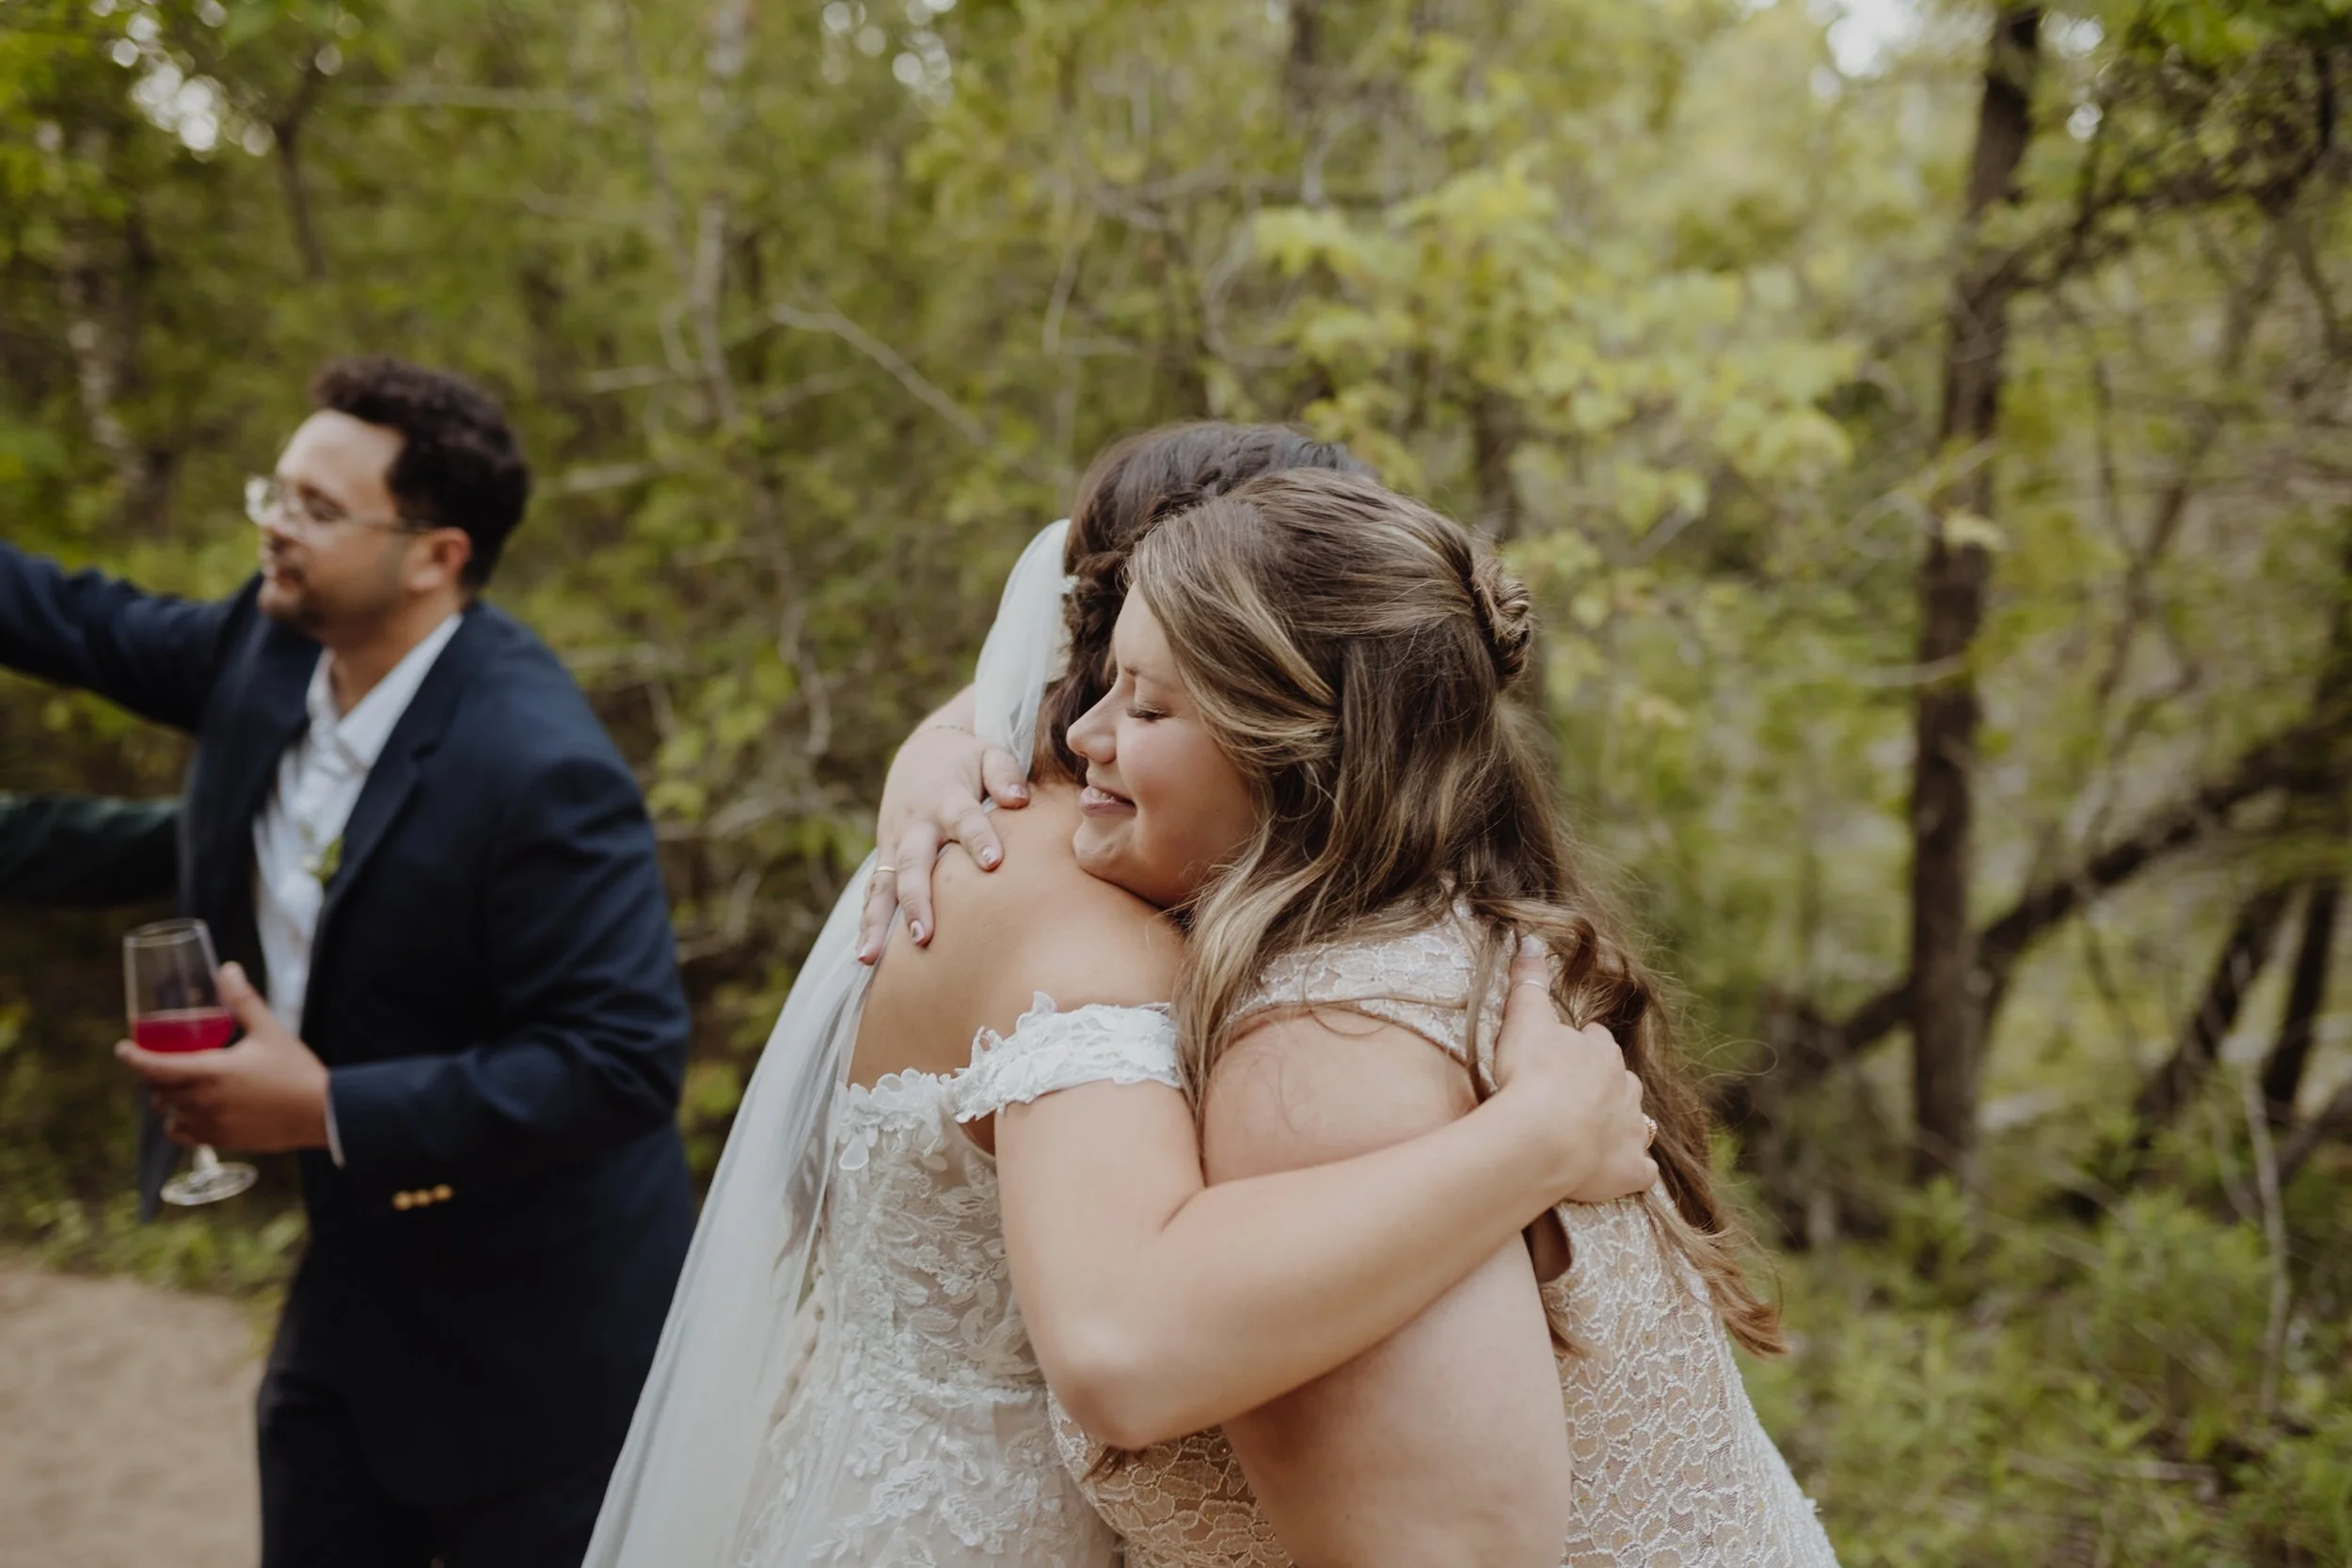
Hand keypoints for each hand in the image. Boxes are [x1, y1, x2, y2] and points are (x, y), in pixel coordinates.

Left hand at [116, 962, 330, 1152]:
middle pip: (158, 1088)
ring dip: (166, 1097)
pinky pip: (183, 1135)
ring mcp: (210, 1124)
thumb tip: (227, 969)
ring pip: (168, 1112)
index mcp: (210, 1072)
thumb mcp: (269, 1031)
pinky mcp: (220, 1140)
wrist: (321, 1114)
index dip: (132, 1057)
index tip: (121, 1048)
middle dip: (154, 1074)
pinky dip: (178, 1123)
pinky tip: (188, 1114)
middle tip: (161, 1060)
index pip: (154, 1067)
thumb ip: (243, 1001)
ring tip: (177, 1086)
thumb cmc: (296, 1071)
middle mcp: (202, 1101)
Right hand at [858, 718, 1029, 961]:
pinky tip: (865, 956)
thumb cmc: (968, 761)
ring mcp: (896, 843)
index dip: (978, 839)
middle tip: (923, 935)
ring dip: (877, 921)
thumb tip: (1018, 800)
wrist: (923, 751)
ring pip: (883, 885)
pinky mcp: (886, 857)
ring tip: (871, 958)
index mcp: (949, 799)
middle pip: (914, 863)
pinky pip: (873, 892)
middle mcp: (918, 825)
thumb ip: (1005, 774)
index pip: (966, 820)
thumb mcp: (990, 754)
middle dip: (916, 899)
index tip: (992, 863)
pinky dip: (867, 922)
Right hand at [1492, 944, 1656, 1203]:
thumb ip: (1528, 979)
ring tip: (1599, 1130)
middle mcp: (1625, 1087)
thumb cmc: (1529, 1074)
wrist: (1541, 1136)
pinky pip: (1639, 1170)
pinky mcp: (1630, 1170)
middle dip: (1605, 1085)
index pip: (1596, 1041)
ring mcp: (1631, 1130)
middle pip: (1621, 1080)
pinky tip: (1619, 1173)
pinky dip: (1631, 1170)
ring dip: (1623, 1123)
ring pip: (1638, 1122)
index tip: (1564, 1054)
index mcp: (1601, 1051)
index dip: (1581, 1047)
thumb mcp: (1523, 1018)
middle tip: (1577, 1096)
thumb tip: (1529, 938)